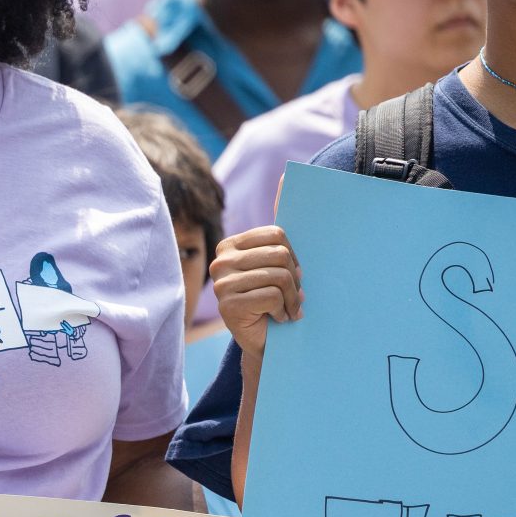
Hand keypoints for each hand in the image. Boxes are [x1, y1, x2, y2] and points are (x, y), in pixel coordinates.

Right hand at [210, 224, 301, 357]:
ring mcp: (221, 284)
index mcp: (230, 246)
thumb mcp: (277, 262)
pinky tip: (277, 318)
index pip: (277, 235)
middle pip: (279, 255)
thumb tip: (285, 176)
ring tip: (288, 308)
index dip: (293, 257)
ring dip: (292, 298)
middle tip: (293, 295)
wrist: (264, 340)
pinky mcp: (228, 306)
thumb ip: (277, 228)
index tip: (292, 274)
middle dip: (295, 279)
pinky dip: (283, 310)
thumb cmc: (274, 298)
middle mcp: (220, 262)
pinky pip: (272, 296)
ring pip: (279, 276)